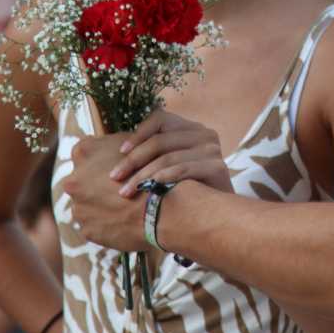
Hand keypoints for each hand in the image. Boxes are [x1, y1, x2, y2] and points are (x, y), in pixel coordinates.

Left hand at [62, 132, 150, 251]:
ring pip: (87, 205)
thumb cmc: (149, 169)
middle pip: (81, 181)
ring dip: (100, 205)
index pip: (86, 153)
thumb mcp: (131, 141)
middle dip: (96, 184)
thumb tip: (111, 144)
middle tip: (118, 187)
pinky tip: (123, 220)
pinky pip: (95, 225)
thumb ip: (112, 142)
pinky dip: (106, 223)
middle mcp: (72, 181)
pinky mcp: (87, 230)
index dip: (102, 160)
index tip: (114, 166)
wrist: (160, 206)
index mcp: (82, 154)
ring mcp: (78, 209)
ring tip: (123, 206)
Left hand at [107, 111, 230, 198]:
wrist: (218, 214)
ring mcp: (212, 150)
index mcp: (191, 128)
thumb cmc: (188, 189)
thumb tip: (117, 149)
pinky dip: (163, 178)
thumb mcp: (170, 164)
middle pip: (160, 140)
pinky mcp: (218, 168)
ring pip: (168, 156)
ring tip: (126, 191)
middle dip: (133, 159)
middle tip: (115, 177)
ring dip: (142, 175)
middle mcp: (204, 134)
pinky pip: (183, 170)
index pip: (160, 119)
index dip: (138, 133)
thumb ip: (154, 153)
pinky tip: (149, 189)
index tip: (120, 152)